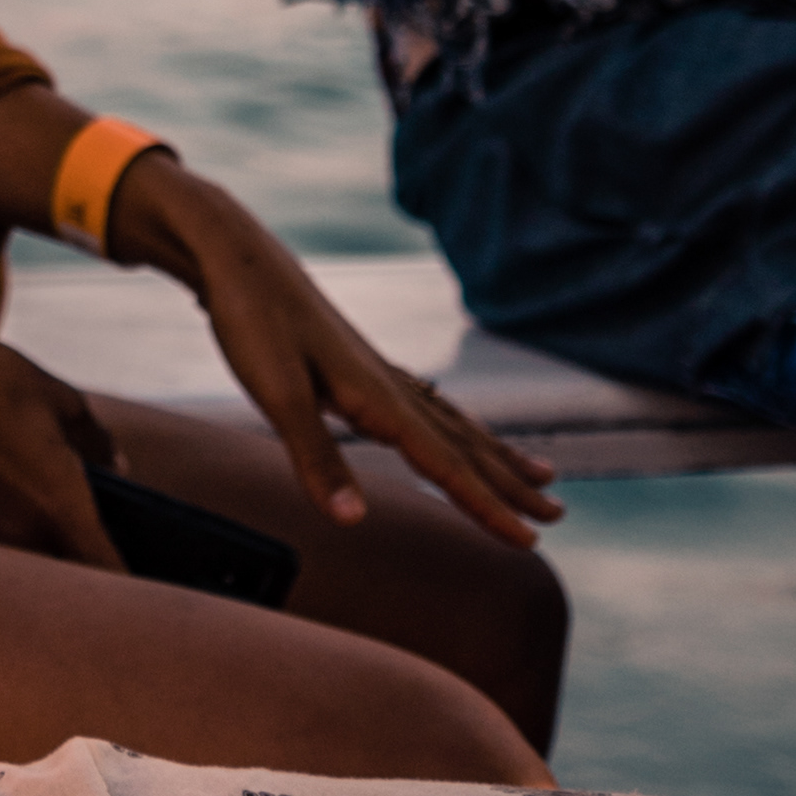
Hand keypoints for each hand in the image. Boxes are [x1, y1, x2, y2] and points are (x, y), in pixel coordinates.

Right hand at [0, 315, 126, 567]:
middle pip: (58, 590)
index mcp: (60, 509)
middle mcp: (18, 539)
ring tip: (16, 533)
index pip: (109, 576)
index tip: (129, 583)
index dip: (126, 586)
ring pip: (9, 582)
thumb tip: (117, 465)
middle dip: (71, 583)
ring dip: (21, 570)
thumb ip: (94, 439)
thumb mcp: (55, 396)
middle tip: (73, 558)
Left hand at [105, 158, 554, 545]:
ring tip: (539, 474)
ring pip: (454, 423)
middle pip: (464, 445)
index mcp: (378, 399)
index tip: (530, 539)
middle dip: (510, 484)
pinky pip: (430, 406)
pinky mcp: (362, 365)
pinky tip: (461, 432)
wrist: (238, 256)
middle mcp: (391, 386)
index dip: (487, 506)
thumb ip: (316, 459)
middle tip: (557, 513)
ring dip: (496, 455)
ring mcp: (380, 372)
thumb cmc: (252, 322)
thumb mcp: (275, 395)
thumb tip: (354, 521)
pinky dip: (460, 428)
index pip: (447, 465)